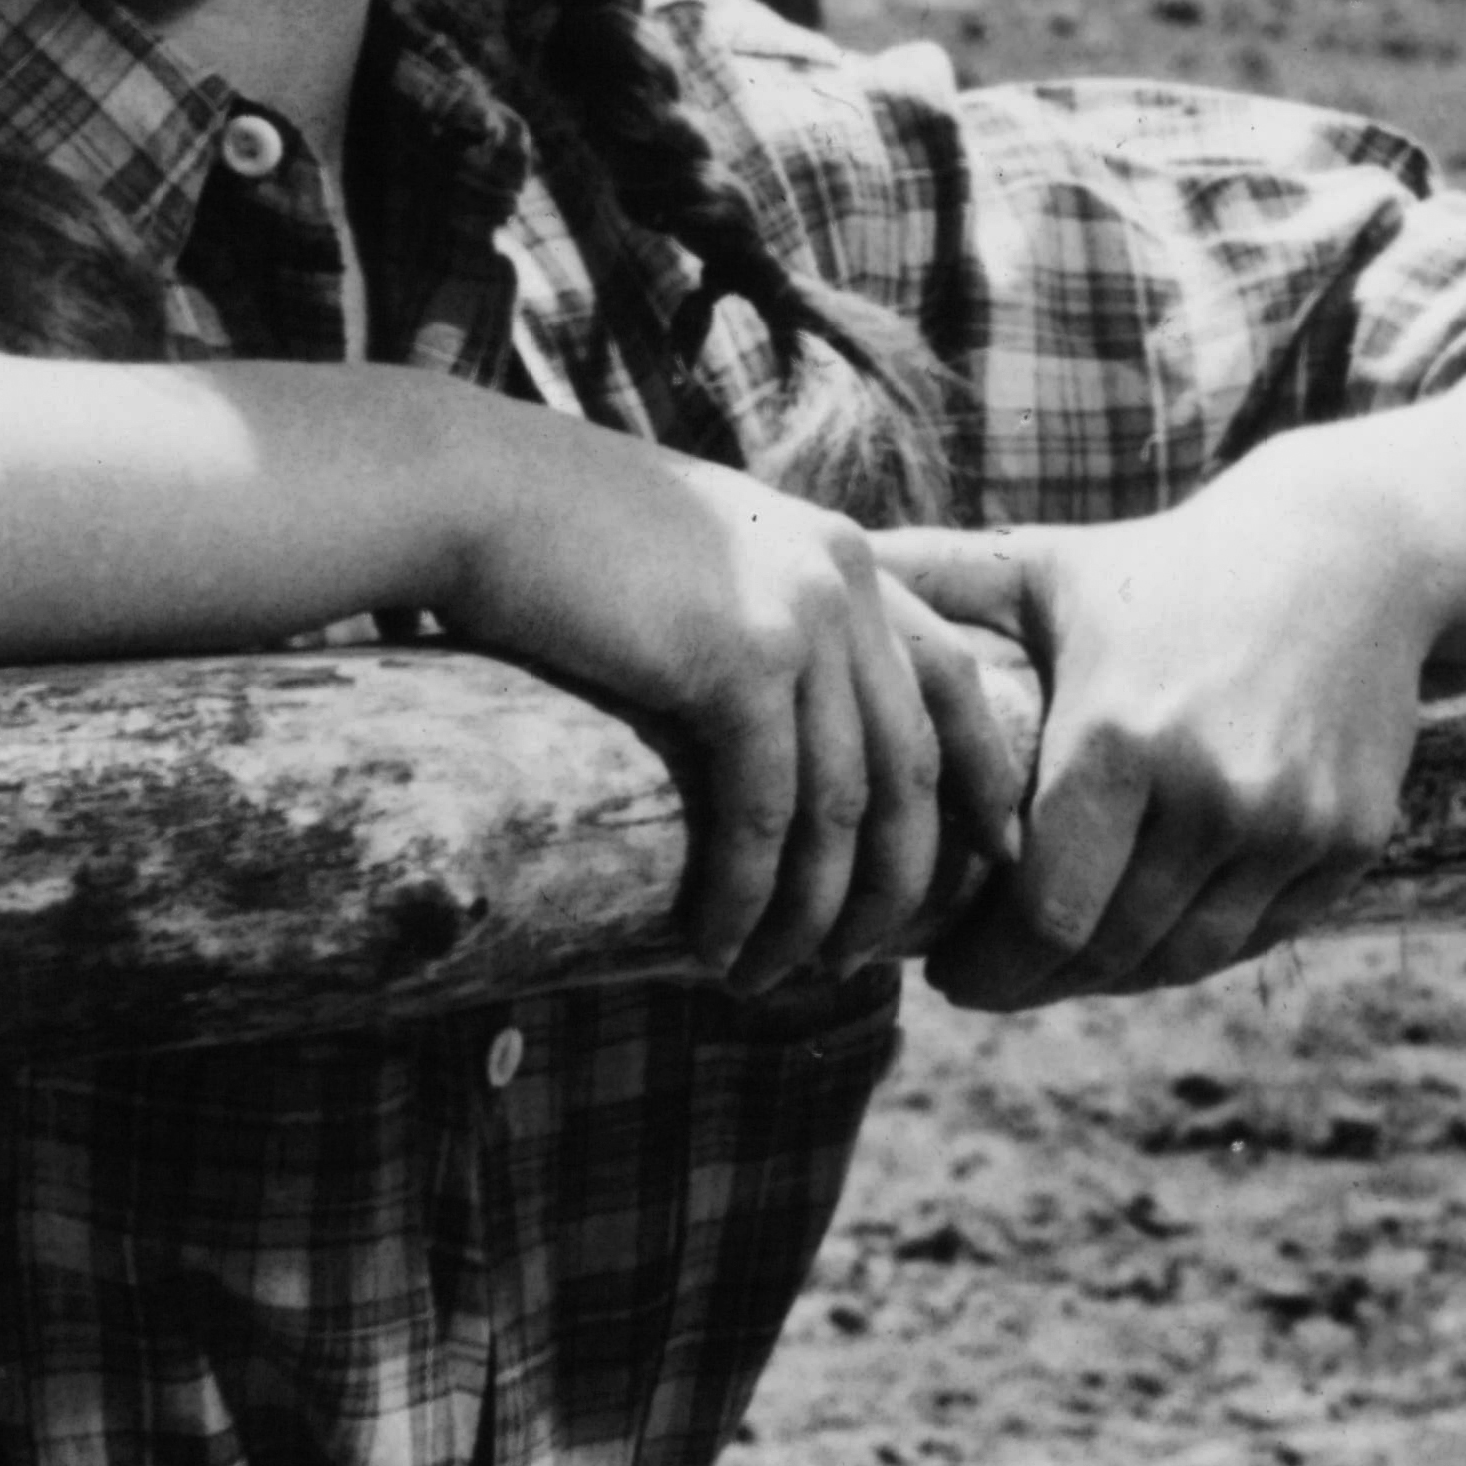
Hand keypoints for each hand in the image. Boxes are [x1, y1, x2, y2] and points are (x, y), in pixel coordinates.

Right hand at [442, 425, 1025, 987]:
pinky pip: (766, 815)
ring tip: (772, 978)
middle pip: (911, 766)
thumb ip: (754, 613)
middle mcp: (842, 581)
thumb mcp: (695, 557)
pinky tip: (719, 945)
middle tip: (859, 961)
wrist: (472, 487)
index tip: (993, 855)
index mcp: (841, 554)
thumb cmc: (555, 531)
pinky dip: (749, 897)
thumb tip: (764, 708)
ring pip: (843, 809)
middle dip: (896, 882)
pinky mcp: (735, 662)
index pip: (953, 675)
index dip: (983, 775)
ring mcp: (797, 619)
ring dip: (813, 914)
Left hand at [870, 449, 1441, 1009]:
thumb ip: (932, 581)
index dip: (988, 967)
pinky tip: (1140, 939)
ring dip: (1107, 980)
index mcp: (1120, 736)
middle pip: (1106, 951)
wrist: (1352, 550)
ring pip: (1180, 959)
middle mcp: (1213, 792)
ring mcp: (1290, 824)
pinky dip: (1189, 952)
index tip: (944, 972)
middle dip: (1032, 984)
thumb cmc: (1167, 565)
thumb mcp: (1045, 569)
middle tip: (985, 982)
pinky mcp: (1348, 842)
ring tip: (1056, 967)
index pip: (1043, 915)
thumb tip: (810, 558)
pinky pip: (1251, 937)